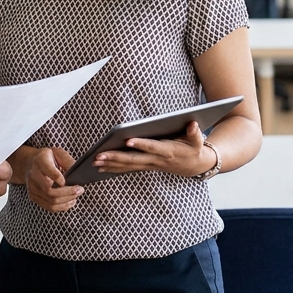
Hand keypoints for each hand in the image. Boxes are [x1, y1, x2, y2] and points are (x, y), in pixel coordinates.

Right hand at [23, 147, 82, 212]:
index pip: (50, 172)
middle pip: (50, 191)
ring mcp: (32, 189)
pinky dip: (62, 206)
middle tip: (80, 190)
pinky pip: (49, 207)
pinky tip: (70, 201)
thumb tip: (78, 174)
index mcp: (40, 162)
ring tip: (76, 196)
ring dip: (66, 201)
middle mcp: (33, 176)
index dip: (61, 179)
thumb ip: (67, 161)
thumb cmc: (46, 157)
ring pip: (51, 201)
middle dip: (68, 193)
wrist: (29, 163)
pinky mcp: (33, 197)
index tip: (73, 181)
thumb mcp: (58, 153)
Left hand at [94, 122, 212, 177]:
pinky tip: (101, 167)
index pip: (152, 147)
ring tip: (95, 162)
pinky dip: (115, 168)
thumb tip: (193, 123)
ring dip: (111, 164)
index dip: (140, 144)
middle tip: (100, 156)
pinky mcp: (146, 166)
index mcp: (168, 151)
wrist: (195, 166)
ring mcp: (150, 165)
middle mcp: (156, 160)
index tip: (127, 140)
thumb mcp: (197, 141)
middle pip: (134, 159)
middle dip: (116, 158)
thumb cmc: (194, 149)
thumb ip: (195, 133)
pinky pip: (129, 168)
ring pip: (128, 165)